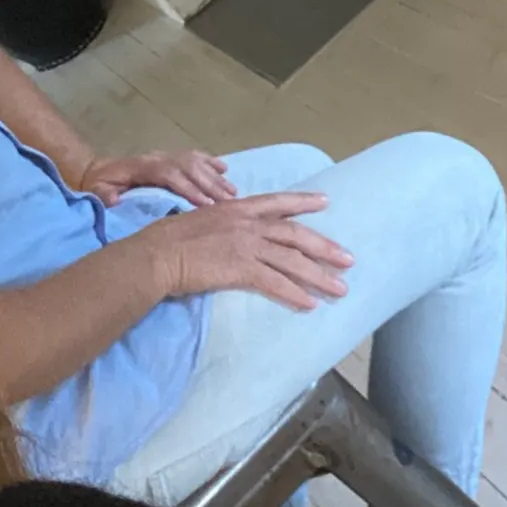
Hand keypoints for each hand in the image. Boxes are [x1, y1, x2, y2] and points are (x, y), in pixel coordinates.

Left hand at [80, 149, 237, 206]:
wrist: (95, 169)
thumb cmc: (98, 184)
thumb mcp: (96, 190)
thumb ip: (105, 195)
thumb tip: (116, 199)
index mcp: (141, 167)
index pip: (170, 175)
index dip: (188, 188)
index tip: (207, 204)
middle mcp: (156, 158)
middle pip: (187, 167)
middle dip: (209, 184)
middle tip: (229, 202)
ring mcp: (164, 155)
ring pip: (194, 161)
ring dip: (214, 176)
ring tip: (233, 193)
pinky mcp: (168, 158)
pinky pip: (192, 156)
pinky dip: (209, 161)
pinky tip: (225, 170)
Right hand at [138, 192, 353, 311]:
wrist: (158, 253)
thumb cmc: (170, 238)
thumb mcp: (202, 218)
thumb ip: (223, 223)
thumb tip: (233, 233)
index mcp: (237, 208)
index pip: (278, 202)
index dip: (303, 202)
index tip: (326, 202)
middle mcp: (247, 224)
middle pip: (295, 234)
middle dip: (325, 247)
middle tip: (349, 260)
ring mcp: (245, 245)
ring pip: (292, 260)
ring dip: (319, 276)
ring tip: (340, 289)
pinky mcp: (241, 269)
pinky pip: (275, 282)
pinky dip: (294, 294)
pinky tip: (309, 304)